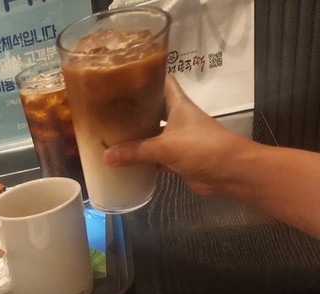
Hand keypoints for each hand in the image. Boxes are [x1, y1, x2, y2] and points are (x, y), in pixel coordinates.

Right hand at [103, 75, 253, 196]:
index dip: (144, 76)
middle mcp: (177, 118)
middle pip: (151, 108)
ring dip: (135, 136)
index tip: (121, 75)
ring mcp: (178, 139)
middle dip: (132, 109)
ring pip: (152, 134)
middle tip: (106, 108)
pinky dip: (142, 159)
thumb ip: (136, 151)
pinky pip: (154, 156)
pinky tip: (124, 160)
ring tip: (109, 133)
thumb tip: (106, 156)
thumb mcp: (166, 147)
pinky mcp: (177, 159)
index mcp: (177, 104)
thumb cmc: (203, 148)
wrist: (232, 173)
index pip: (161, 81)